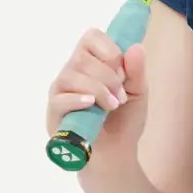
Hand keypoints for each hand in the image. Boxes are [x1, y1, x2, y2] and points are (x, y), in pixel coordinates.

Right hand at [46, 29, 148, 165]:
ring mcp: (61, 93)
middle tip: (121, 96)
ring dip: (98, 89)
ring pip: (71, 75)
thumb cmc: (124, 122)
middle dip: (108, 75)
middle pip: (82, 56)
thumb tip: (136, 46)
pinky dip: (78, 100)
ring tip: (113, 106)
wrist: (116, 155)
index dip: (107, 48)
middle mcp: (72, 73)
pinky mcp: (54, 114)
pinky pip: (60, 99)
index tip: (122, 68)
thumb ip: (137, 71)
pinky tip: (92, 105)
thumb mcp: (138, 94)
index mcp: (91, 64)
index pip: (90, 38)